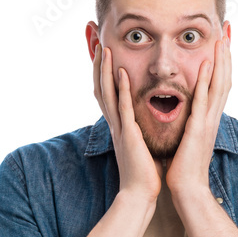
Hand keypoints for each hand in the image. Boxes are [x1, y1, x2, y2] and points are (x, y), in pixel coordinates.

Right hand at [92, 44, 161, 201]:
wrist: (141, 194)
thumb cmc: (144, 173)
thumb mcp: (140, 145)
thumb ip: (138, 130)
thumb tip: (144, 121)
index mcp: (119, 125)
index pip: (107, 93)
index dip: (102, 72)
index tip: (101, 52)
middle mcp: (115, 123)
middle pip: (101, 87)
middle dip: (97, 64)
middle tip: (94, 42)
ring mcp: (119, 128)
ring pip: (108, 93)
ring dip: (105, 71)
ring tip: (104, 49)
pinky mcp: (128, 135)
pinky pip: (123, 108)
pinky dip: (121, 89)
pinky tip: (121, 72)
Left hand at [166, 36, 231, 196]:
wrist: (187, 189)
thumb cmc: (185, 166)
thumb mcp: (190, 138)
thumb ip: (192, 122)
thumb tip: (190, 113)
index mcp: (209, 118)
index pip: (219, 84)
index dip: (223, 62)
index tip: (223, 41)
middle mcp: (212, 117)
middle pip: (225, 79)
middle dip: (226, 54)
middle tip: (227, 30)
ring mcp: (207, 122)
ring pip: (218, 86)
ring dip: (220, 61)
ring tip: (221, 39)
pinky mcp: (198, 129)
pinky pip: (202, 101)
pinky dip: (204, 82)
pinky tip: (205, 65)